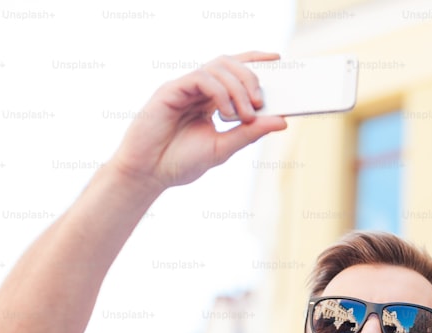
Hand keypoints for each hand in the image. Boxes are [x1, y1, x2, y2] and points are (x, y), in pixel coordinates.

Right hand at [110, 52, 286, 190]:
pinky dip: (220, 92)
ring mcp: (184, 88)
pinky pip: (201, 78)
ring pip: (217, 67)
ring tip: (246, 114)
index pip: (235, 71)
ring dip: (238, 87)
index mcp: (211, 100)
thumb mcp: (224, 148)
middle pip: (230, 64)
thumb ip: (251, 133)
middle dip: (250, 79)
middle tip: (260, 102)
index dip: (256, 60)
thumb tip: (282, 121)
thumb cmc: (181, 162)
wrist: (149, 174)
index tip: (278, 59)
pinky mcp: (171, 90)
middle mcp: (198, 90)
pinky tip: (227, 113)